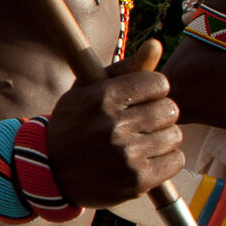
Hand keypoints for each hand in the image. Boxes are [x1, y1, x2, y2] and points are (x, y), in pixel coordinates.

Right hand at [46, 39, 183, 206]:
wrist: (49, 172)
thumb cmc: (74, 124)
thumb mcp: (88, 90)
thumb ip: (125, 68)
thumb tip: (156, 45)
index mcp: (102, 98)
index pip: (159, 84)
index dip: (152, 91)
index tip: (139, 99)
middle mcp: (113, 126)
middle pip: (170, 109)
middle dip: (158, 114)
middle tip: (140, 123)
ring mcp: (126, 155)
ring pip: (175, 135)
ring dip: (162, 138)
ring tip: (140, 142)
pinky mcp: (136, 180)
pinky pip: (175, 160)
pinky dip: (166, 159)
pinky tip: (145, 158)